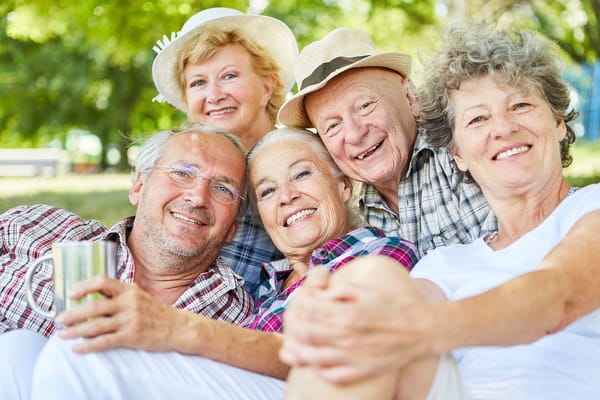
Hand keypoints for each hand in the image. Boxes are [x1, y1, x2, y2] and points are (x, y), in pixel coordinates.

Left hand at [55, 275, 179, 353]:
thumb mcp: (139, 296)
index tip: (70, 294)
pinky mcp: (132, 336)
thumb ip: (118, 295)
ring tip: (62, 335)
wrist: (178, 327)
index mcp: (129, 289)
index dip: (83, 286)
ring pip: (96, 325)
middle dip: (72, 314)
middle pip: (94, 306)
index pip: (102, 281)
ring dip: (75, 331)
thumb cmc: (155, 312)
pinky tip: (78, 348)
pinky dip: (88, 346)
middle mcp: (129, 302)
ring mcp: (131, 319)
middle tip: (59, 320)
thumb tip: (91, 296)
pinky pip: (105, 341)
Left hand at [281, 263, 436, 383]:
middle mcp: (348, 337)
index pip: (310, 309)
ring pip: (313, 357)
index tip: (298, 301)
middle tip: (291, 322)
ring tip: (295, 345)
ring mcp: (353, 357)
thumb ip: (341, 291)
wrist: (421, 330)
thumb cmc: (393, 306)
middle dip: (294, 326)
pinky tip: (317, 361)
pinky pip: (332, 375)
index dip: (299, 304)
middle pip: (307, 333)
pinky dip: (320, 369)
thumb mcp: (366, 291)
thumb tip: (320, 294)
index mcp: (348, 313)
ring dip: (299, 350)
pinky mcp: (361, 371)